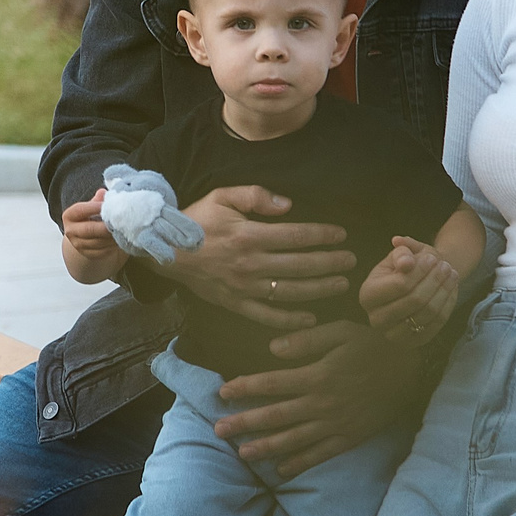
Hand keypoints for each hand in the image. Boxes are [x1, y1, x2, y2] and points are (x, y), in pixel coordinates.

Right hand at [61, 190, 124, 284]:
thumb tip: (104, 193)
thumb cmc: (92, 216)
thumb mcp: (92, 206)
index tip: (109, 204)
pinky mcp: (89, 255)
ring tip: (125, 229)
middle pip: (89, 229)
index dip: (94, 207)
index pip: (80, 210)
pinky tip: (122, 238)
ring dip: (113, 236)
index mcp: (70, 216)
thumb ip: (98, 200)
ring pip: (98, 242)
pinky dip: (113, 245)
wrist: (87, 236)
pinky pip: (103, 251)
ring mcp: (79, 245)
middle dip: (106, 226)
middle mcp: (71, 231)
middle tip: (121, 221)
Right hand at [168, 186, 353, 328]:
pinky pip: (267, 315)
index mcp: (249, 235)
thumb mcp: (222, 196)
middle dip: (330, 262)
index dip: (323, 235)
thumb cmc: (195, 220)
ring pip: (291, 291)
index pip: (297, 236)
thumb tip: (288, 206)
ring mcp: (243, 287)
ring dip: (320, 288)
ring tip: (342, 284)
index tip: (341, 235)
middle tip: (351, 260)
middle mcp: (250, 264)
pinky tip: (311, 318)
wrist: (164, 250)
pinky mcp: (235, 303)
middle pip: (301, 265)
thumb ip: (256, 196)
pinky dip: (290, 320)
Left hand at [213, 319, 415, 477]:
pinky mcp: (350, 438)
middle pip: (276, 416)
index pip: (271, 383)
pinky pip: (321, 454)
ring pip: (294, 439)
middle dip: (244, 423)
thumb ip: (306, 340)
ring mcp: (336, 424)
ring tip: (242, 454)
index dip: (244, 388)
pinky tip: (280, 471)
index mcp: (317, 375)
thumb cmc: (374, 343)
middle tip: (218, 430)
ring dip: (266, 447)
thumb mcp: (341, 331)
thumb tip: (272, 349)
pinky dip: (300, 463)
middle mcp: (322, 403)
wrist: (414, 367)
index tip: (222, 392)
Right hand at [361, 237, 458, 340]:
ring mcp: (394, 334)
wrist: (412, 287)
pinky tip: (451, 289)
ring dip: (444, 291)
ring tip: (452, 274)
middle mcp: (376, 318)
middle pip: (415, 300)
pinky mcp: (413, 342)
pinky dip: (448, 304)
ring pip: (428, 312)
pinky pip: (437, 323)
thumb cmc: (405, 268)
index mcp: (367, 295)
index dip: (420, 271)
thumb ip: (402, 252)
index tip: (432, 258)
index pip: (399, 285)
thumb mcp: (400, 255)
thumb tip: (407, 261)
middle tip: (446, 266)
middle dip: (434, 280)